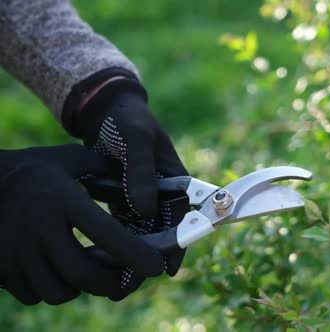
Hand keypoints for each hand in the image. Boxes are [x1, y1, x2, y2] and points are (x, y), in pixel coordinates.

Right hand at [0, 145, 163, 304]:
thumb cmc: (34, 169)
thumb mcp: (69, 159)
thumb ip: (106, 170)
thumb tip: (143, 188)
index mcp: (63, 199)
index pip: (107, 234)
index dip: (136, 254)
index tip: (156, 266)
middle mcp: (39, 228)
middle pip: (84, 274)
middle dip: (112, 283)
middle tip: (125, 280)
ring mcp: (17, 252)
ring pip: (59, 292)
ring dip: (82, 289)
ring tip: (93, 274)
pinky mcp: (2, 268)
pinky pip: (34, 295)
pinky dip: (54, 290)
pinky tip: (63, 274)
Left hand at [75, 79, 187, 275]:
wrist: (106, 111)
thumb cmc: (128, 120)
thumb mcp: (136, 138)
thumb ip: (141, 170)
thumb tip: (145, 209)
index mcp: (176, 179)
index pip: (182, 216)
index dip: (178, 243)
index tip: (168, 267)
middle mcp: (163, 193)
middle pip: (162, 232)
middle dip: (150, 258)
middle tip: (131, 283)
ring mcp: (144, 197)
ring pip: (142, 233)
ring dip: (131, 255)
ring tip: (114, 281)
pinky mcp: (124, 199)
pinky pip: (123, 225)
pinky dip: (115, 242)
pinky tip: (100, 259)